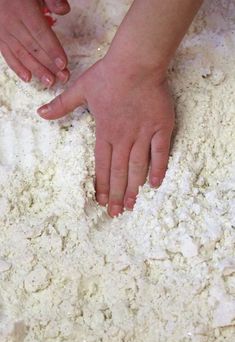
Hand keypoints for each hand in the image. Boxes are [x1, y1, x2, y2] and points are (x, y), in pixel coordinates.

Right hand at [0, 0, 69, 85]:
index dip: (52, 50)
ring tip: (50, 82)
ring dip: (37, 70)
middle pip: (33, 48)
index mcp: (23, 8)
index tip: (63, 64)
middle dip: (49, 65)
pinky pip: (7, 55)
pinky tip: (28, 78)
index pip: (40, 33)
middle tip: (63, 77)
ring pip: (21, 54)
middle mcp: (11, 21)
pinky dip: (17, 68)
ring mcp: (3, 31)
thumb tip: (64, 10)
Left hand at [37, 57, 174, 216]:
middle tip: (115, 213)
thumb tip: (40, 112)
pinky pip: (160, 153)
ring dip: (133, 188)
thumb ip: (62, 105)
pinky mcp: (160, 128)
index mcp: (104, 132)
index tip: (101, 201)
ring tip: (131, 205)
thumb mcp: (80, 89)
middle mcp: (123, 138)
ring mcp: (142, 134)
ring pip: (137, 167)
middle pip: (119, 171)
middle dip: (116, 194)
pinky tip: (154, 185)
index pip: (101, 165)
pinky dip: (158, 169)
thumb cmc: (108, 75)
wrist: (136, 62)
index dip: (102, 185)